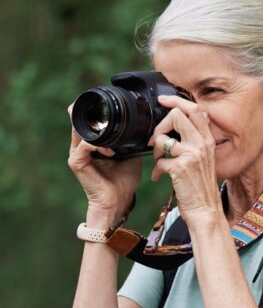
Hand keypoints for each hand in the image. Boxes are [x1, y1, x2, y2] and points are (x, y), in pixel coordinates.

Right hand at [67, 103, 141, 222]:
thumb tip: (142, 126)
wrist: (118, 200)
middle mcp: (80, 146)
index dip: (94, 109)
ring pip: (80, 129)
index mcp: (92, 143)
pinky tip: (110, 152)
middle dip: (93, 113)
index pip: (87, 119)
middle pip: (78, 119)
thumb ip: (129, 140)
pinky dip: (99, 146)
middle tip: (109, 112)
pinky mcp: (76, 162)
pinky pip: (85, 145)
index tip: (110, 107)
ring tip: (113, 137)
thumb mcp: (130, 154)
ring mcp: (76, 153)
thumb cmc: (124, 181)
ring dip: (99, 130)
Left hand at [150, 96, 221, 224]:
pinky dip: (157, 170)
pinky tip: (160, 177)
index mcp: (208, 140)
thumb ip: (199, 139)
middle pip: (176, 116)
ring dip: (156, 151)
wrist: (205, 211)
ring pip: (163, 138)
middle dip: (160, 126)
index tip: (163, 100)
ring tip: (159, 162)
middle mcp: (201, 145)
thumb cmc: (202, 187)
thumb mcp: (206, 159)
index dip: (177, 100)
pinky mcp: (180, 168)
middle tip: (156, 141)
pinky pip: (159, 161)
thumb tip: (195, 118)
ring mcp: (191, 155)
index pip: (195, 110)